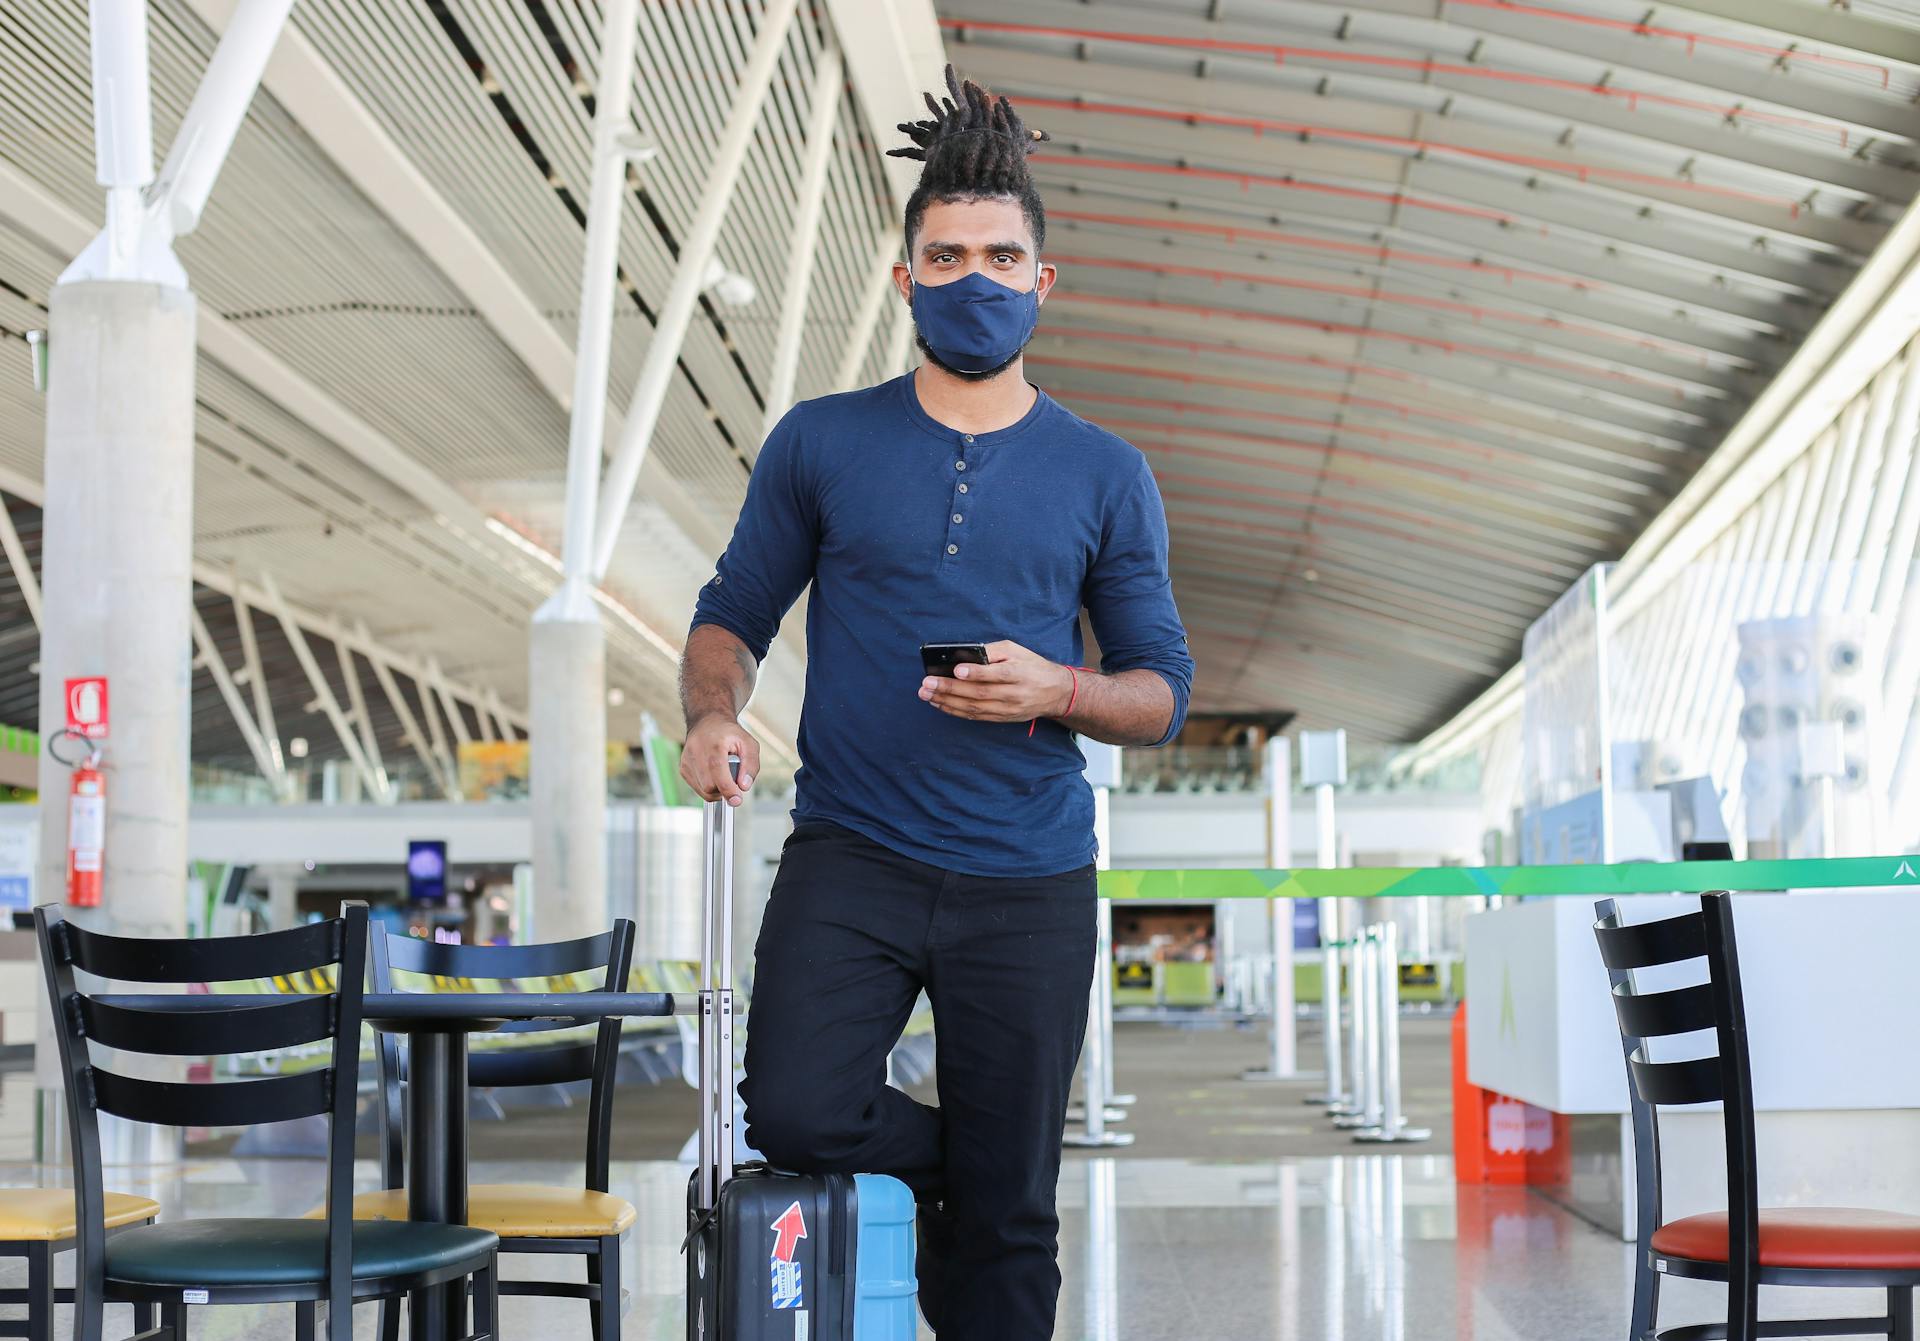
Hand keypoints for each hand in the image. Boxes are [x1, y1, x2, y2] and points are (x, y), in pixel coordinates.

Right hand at [680, 715, 759, 805]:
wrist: (707, 722)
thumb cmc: (729, 734)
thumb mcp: (749, 744)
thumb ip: (750, 765)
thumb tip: (744, 786)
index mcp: (714, 744)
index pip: (717, 770)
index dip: (728, 789)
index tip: (736, 799)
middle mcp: (696, 752)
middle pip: (709, 786)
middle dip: (724, 789)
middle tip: (733, 778)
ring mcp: (687, 761)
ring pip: (703, 790)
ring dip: (717, 789)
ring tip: (722, 772)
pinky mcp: (683, 768)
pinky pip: (697, 788)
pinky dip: (708, 786)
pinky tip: (712, 773)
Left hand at [918, 640, 1071, 723]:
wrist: (1055, 693)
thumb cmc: (1032, 666)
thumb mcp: (1018, 651)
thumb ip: (994, 651)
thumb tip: (967, 654)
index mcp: (1019, 673)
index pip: (997, 674)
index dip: (976, 673)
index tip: (956, 670)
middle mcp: (1013, 694)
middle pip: (979, 693)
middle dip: (950, 689)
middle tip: (927, 684)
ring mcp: (1007, 709)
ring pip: (974, 708)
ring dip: (947, 702)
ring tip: (926, 694)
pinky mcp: (1002, 718)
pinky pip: (975, 716)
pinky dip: (955, 711)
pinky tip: (940, 704)